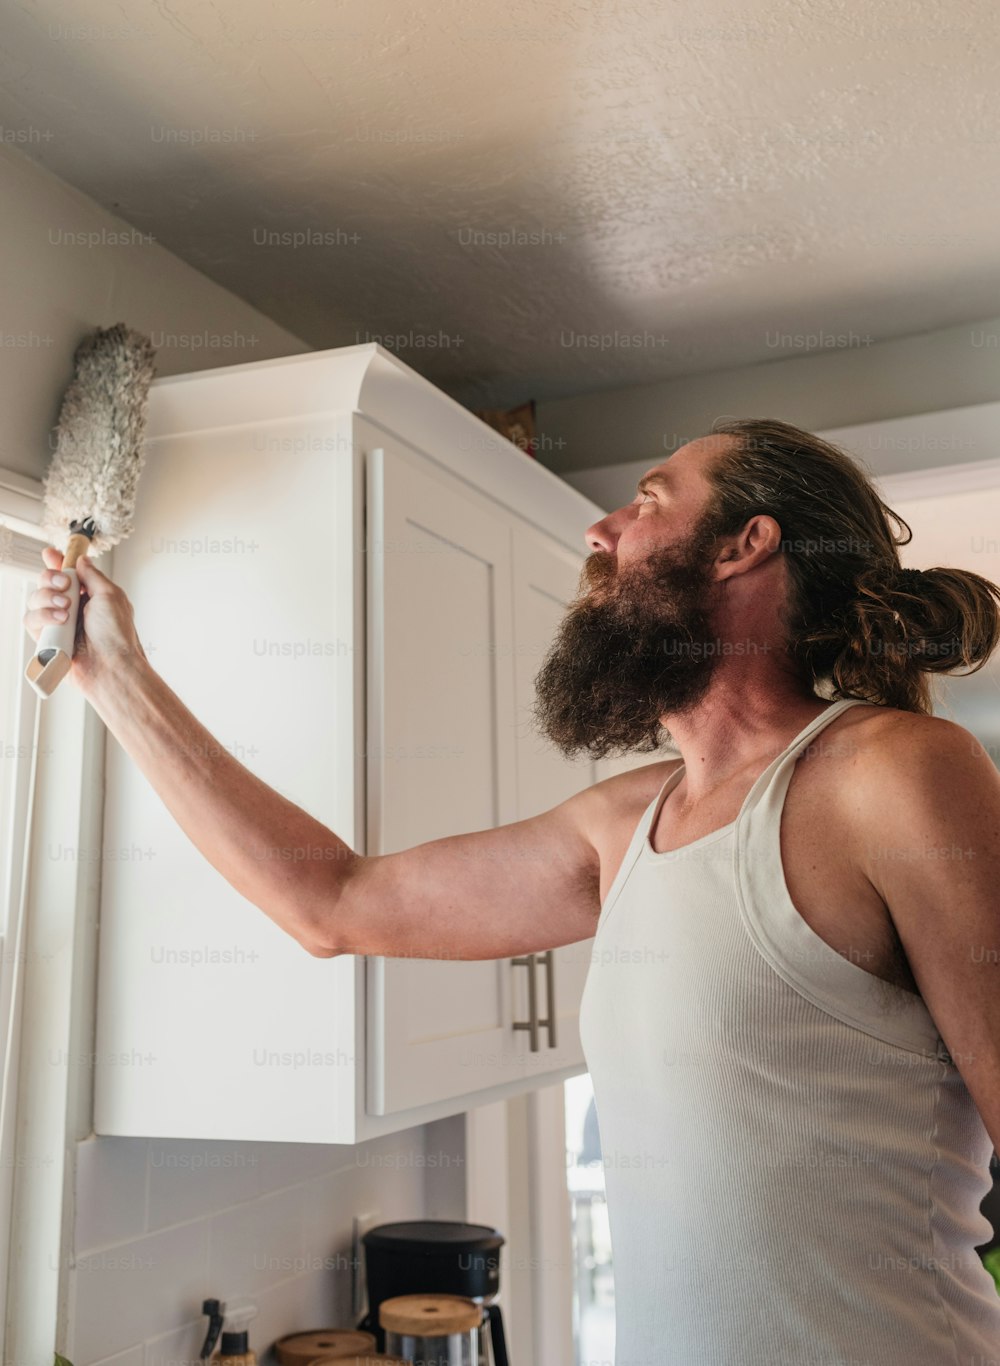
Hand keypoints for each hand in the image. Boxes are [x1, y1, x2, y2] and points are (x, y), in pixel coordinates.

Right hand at [23, 546, 148, 690]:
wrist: (111, 666)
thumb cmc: (117, 635)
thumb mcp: (110, 595)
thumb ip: (92, 575)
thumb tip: (81, 560)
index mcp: (90, 596)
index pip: (68, 574)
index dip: (57, 562)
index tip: (50, 554)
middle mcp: (73, 608)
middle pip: (46, 582)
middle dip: (50, 579)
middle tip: (64, 586)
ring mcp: (59, 623)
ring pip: (35, 600)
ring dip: (46, 599)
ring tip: (65, 610)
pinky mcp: (48, 638)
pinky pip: (31, 620)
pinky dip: (42, 616)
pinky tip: (58, 621)